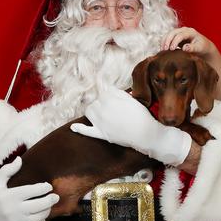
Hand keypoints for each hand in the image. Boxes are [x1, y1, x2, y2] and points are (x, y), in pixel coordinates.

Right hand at [0, 157, 58, 220]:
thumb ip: (8, 170)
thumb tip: (20, 159)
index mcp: (9, 196)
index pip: (32, 191)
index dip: (44, 188)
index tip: (48, 186)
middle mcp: (14, 210)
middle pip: (39, 205)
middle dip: (51, 200)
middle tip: (55, 196)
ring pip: (40, 216)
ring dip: (48, 209)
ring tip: (49, 204)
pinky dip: (42, 220)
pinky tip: (42, 213)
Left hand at [70, 87, 191, 165]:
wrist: (146, 134)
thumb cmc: (141, 116)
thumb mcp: (131, 98)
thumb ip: (116, 92)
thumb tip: (105, 87)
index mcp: (109, 98)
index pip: (103, 91)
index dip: (109, 94)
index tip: (115, 100)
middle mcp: (102, 108)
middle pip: (95, 100)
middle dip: (103, 102)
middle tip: (115, 109)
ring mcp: (100, 122)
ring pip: (89, 111)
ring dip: (94, 111)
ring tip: (105, 114)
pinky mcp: (102, 134)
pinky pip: (87, 131)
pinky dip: (80, 129)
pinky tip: (73, 127)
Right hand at [162, 27, 216, 56]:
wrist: (203, 47)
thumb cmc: (202, 48)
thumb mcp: (199, 48)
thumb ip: (192, 48)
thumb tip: (184, 48)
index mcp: (191, 32)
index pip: (180, 35)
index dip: (174, 42)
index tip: (171, 49)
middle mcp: (184, 30)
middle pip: (172, 33)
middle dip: (167, 41)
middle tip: (164, 50)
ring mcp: (180, 32)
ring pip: (169, 34)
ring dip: (164, 41)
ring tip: (162, 50)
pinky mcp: (176, 36)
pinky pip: (168, 38)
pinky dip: (164, 42)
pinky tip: (163, 50)